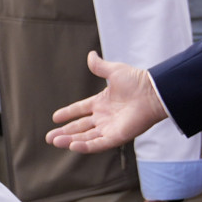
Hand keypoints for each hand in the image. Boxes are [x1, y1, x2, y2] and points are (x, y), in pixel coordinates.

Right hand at [46, 53, 169, 153]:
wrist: (153, 92)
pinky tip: (71, 146)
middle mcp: (104, 117)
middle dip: (64, 132)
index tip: (55, 118)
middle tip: (49, 137)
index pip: (80, 110)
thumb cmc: (137, 80)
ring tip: (55, 141)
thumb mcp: (114, 71)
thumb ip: (100, 66)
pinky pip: (98, 144)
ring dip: (70, 140)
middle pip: (80, 127)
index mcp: (102, 102)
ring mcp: (110, 128)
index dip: (68, 114)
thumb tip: (90, 55)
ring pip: (86, 137)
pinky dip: (85, 146)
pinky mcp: (117, 136)